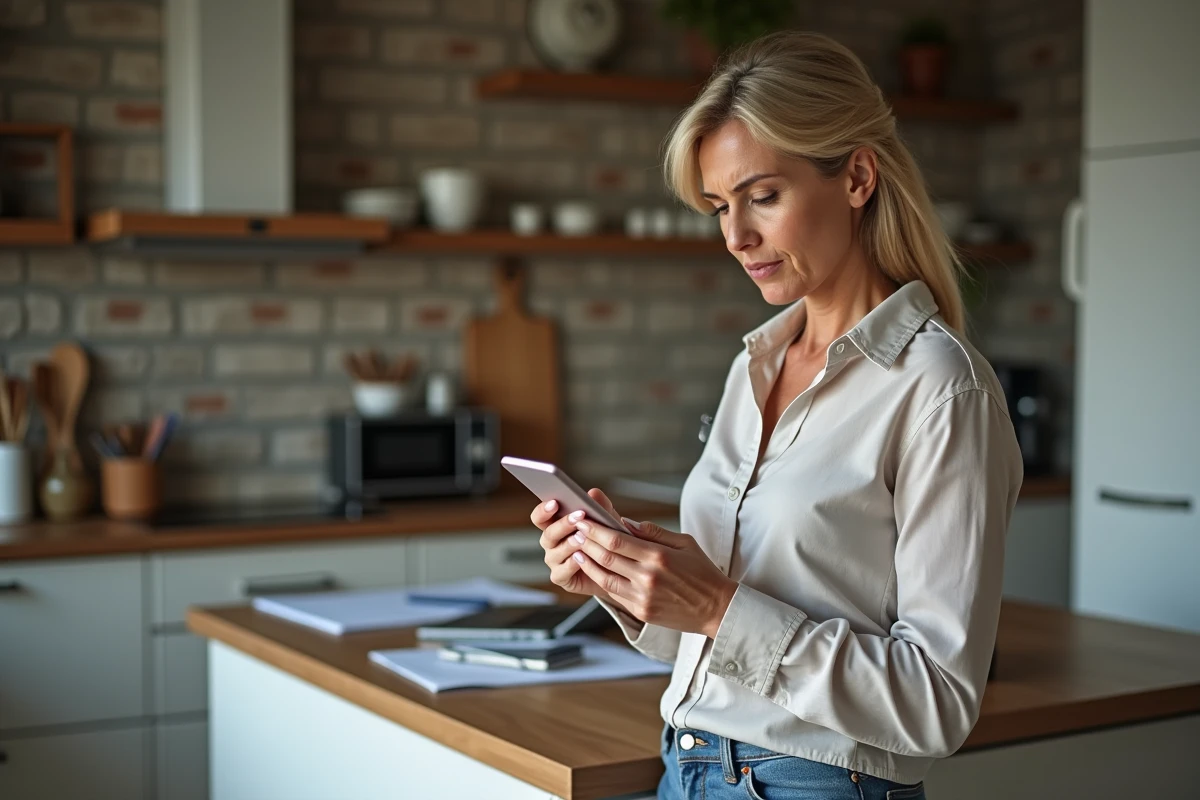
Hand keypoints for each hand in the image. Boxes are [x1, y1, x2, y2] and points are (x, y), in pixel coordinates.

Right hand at [531, 488, 623, 600]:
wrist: (616, 570)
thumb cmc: (607, 542)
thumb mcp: (607, 522)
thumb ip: (601, 507)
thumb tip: (594, 493)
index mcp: (556, 526)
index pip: (540, 517)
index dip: (543, 510)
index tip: (555, 502)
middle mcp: (552, 543)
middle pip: (548, 533)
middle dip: (563, 524)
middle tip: (578, 516)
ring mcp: (555, 561)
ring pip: (555, 551)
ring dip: (569, 543)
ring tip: (582, 537)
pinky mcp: (561, 577)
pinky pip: (561, 571)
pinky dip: (571, 564)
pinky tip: (582, 557)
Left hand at [570, 517, 737, 638]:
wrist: (717, 608)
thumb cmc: (703, 572)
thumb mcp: (684, 543)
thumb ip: (653, 532)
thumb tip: (625, 522)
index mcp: (659, 556)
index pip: (617, 540)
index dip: (596, 530)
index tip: (584, 520)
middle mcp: (648, 577)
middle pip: (606, 557)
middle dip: (587, 542)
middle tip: (574, 531)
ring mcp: (643, 597)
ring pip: (604, 577)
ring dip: (588, 562)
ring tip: (577, 549)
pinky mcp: (641, 611)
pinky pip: (614, 594)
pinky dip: (600, 580)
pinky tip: (593, 569)